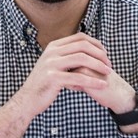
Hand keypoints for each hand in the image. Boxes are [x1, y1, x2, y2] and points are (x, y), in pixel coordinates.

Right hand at [0, 33, 137, 137]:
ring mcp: (51, 64)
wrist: (28, 99)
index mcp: (53, 46)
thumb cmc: (44, 84)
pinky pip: (78, 77)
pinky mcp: (53, 78)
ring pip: (82, 59)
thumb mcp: (53, 65)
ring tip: (108, 73)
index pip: (80, 38)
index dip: (96, 44)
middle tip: (109, 64)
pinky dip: (93, 81)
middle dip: (100, 54)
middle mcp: (52, 52)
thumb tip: (86, 51)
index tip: (105, 54)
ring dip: (99, 65)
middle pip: (83, 46)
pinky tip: (102, 85)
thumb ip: (66, 56)